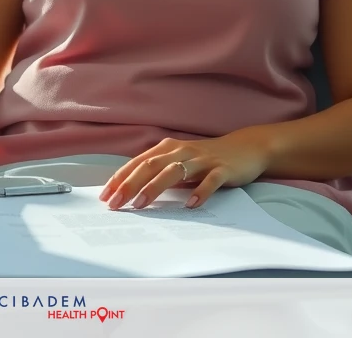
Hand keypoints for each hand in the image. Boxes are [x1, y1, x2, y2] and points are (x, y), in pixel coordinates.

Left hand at [98, 135, 269, 210]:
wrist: (246, 148)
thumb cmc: (206, 158)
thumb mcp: (179, 161)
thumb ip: (159, 172)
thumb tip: (130, 191)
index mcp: (168, 149)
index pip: (138, 163)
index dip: (120, 178)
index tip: (105, 195)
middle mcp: (182, 151)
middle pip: (150, 166)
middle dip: (130, 184)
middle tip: (115, 203)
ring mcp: (202, 160)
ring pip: (174, 171)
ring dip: (156, 187)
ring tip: (141, 204)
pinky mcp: (222, 169)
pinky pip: (210, 180)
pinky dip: (200, 191)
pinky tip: (190, 204)